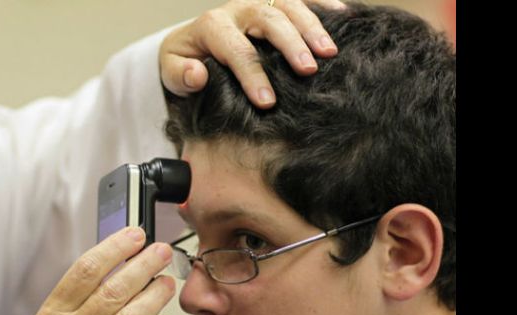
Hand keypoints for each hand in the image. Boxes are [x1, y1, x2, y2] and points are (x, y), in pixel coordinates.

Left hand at [159, 0, 346, 107]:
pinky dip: (323, 4)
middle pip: (268, 20)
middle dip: (289, 45)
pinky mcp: (274, 4)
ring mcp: (258, 3)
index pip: (235, 49)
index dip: (252, 74)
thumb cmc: (184, 62)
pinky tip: (344, 16)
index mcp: (212, 26)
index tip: (267, 102)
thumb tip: (197, 74)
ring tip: (330, 52)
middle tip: (308, 71)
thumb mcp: (172, 71)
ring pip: (288, 6)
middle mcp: (238, 9)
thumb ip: (181, 75)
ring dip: (311, 27)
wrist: (189, 42)